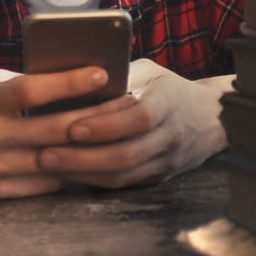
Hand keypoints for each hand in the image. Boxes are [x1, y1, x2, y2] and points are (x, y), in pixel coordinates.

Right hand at [0, 66, 133, 197]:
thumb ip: (25, 86)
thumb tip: (76, 81)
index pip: (32, 90)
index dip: (68, 82)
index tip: (101, 73)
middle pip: (53, 129)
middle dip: (95, 117)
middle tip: (127, 105)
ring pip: (56, 160)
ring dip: (88, 148)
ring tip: (118, 133)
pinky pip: (46, 182)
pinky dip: (68, 170)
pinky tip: (88, 159)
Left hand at [35, 59, 231, 188]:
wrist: (210, 119)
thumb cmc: (168, 88)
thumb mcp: (150, 71)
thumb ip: (121, 73)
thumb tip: (77, 73)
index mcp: (169, 102)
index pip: (140, 118)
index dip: (106, 124)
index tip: (73, 127)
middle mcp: (170, 136)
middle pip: (127, 154)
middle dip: (82, 157)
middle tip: (46, 153)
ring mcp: (166, 161)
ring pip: (123, 175)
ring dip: (82, 173)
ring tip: (49, 165)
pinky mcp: (158, 177)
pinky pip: (124, 184)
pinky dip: (93, 180)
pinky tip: (68, 173)